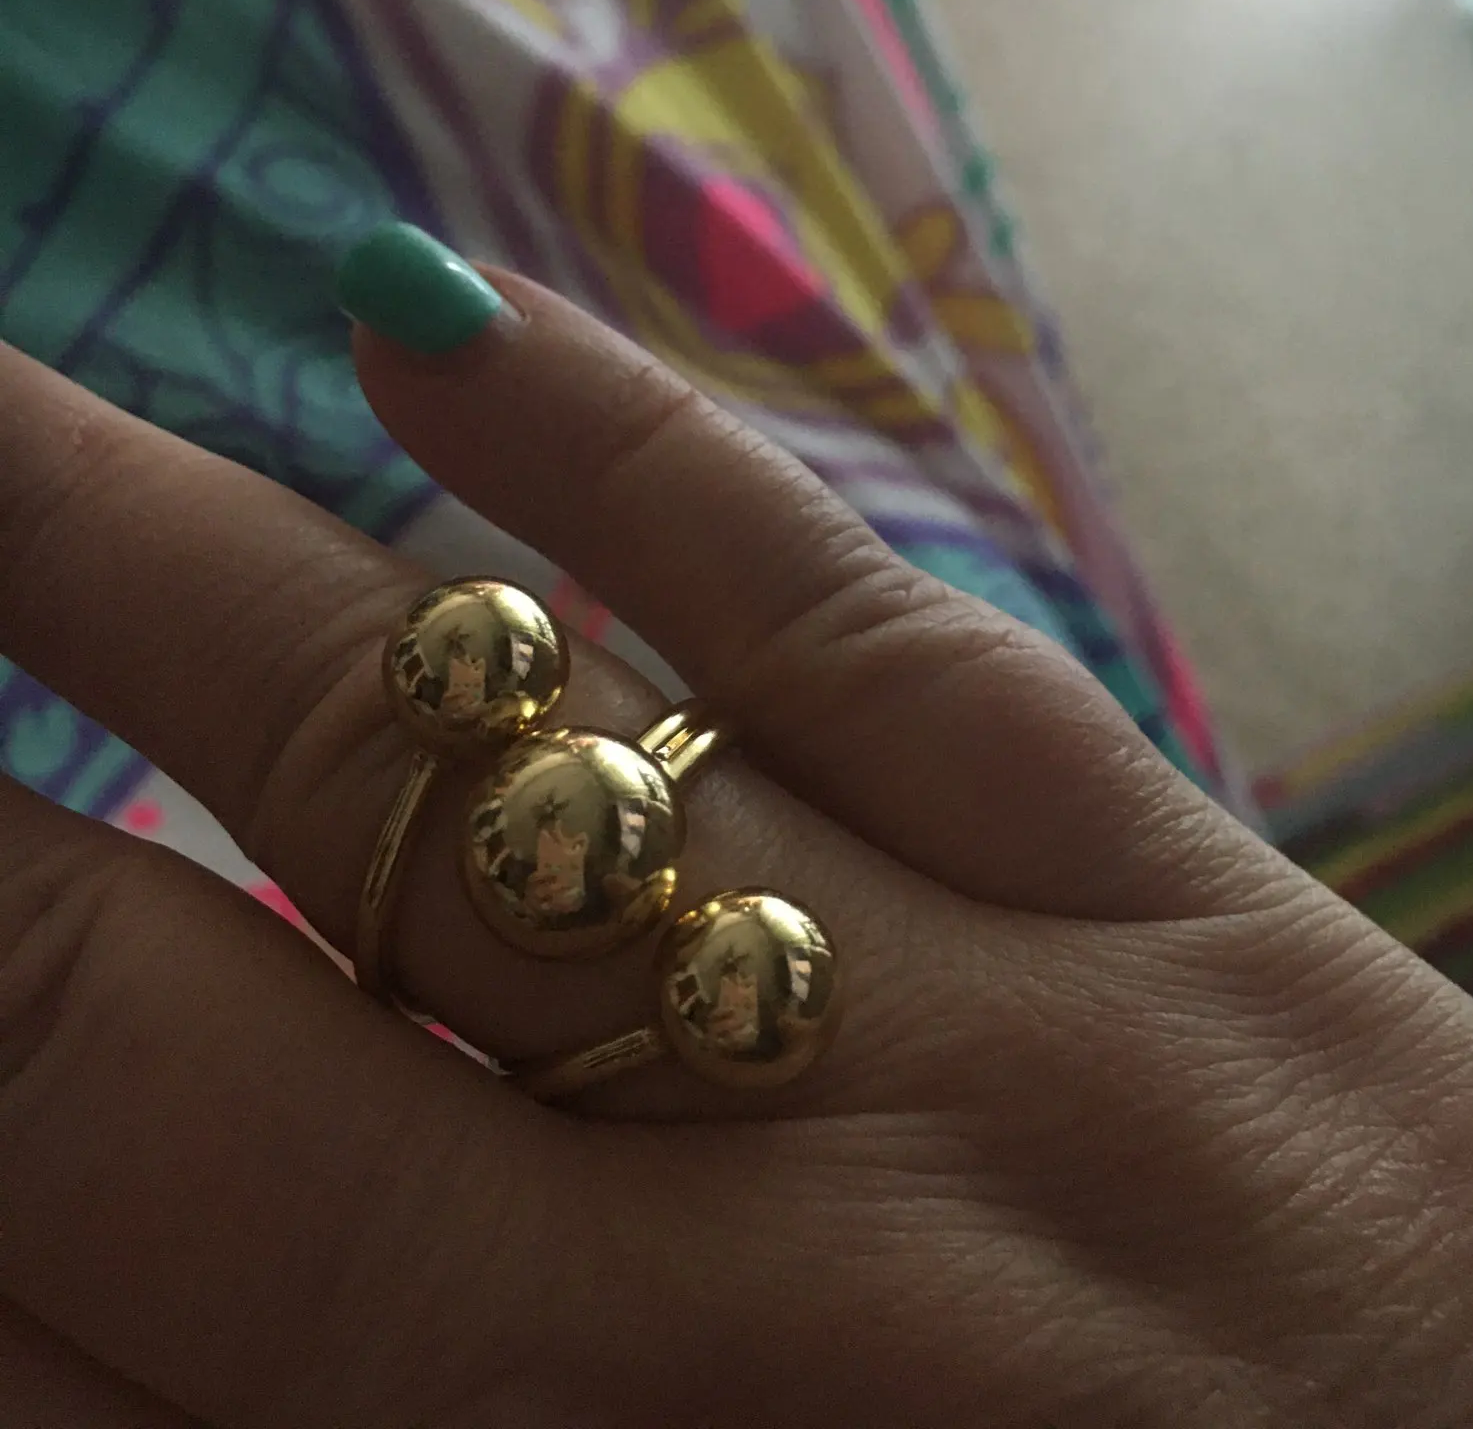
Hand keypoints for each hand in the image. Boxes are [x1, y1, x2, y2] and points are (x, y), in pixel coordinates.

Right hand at [1, 276, 1472, 1427]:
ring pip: (449, 782)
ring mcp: (965, 1077)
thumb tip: (59, 1280)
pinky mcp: (1180, 919)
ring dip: (130, 567)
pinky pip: (856, 643)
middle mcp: (691, 1340)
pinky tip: (424, 322)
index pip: (31, 1344)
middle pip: (125, 1045)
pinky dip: (629, 467)